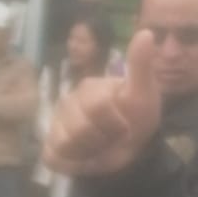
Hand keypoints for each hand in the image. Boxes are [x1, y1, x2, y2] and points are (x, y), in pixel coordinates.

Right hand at [43, 31, 160, 176]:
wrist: (132, 151)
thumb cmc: (137, 118)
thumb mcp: (145, 93)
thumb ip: (141, 66)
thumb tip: (146, 33)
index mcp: (89, 88)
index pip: (98, 106)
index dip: (116, 123)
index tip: (126, 125)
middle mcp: (68, 103)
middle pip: (80, 128)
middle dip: (104, 138)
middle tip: (113, 137)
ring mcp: (57, 125)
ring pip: (66, 144)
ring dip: (91, 152)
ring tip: (101, 147)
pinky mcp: (50, 148)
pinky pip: (55, 157)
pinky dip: (74, 163)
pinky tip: (85, 158)